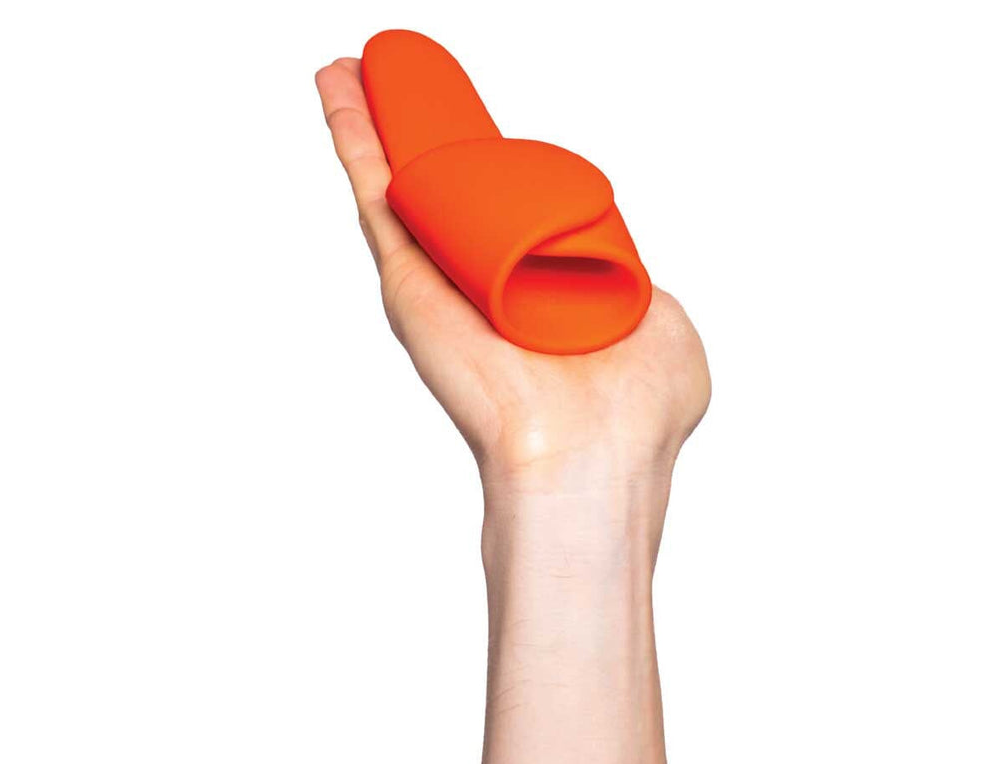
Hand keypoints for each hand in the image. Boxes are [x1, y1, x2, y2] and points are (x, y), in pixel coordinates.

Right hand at [315, 59, 710, 495]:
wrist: (586, 458)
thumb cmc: (634, 414)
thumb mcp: (664, 331)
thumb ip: (647, 297)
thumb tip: (635, 279)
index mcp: (540, 294)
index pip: (510, 214)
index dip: (498, 170)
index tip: (492, 140)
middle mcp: (483, 287)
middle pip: (444, 192)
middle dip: (422, 138)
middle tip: (399, 82)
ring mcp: (441, 283)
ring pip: (399, 183)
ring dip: (375, 121)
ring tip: (355, 69)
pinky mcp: (407, 281)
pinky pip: (373, 191)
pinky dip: (351, 134)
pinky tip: (336, 86)